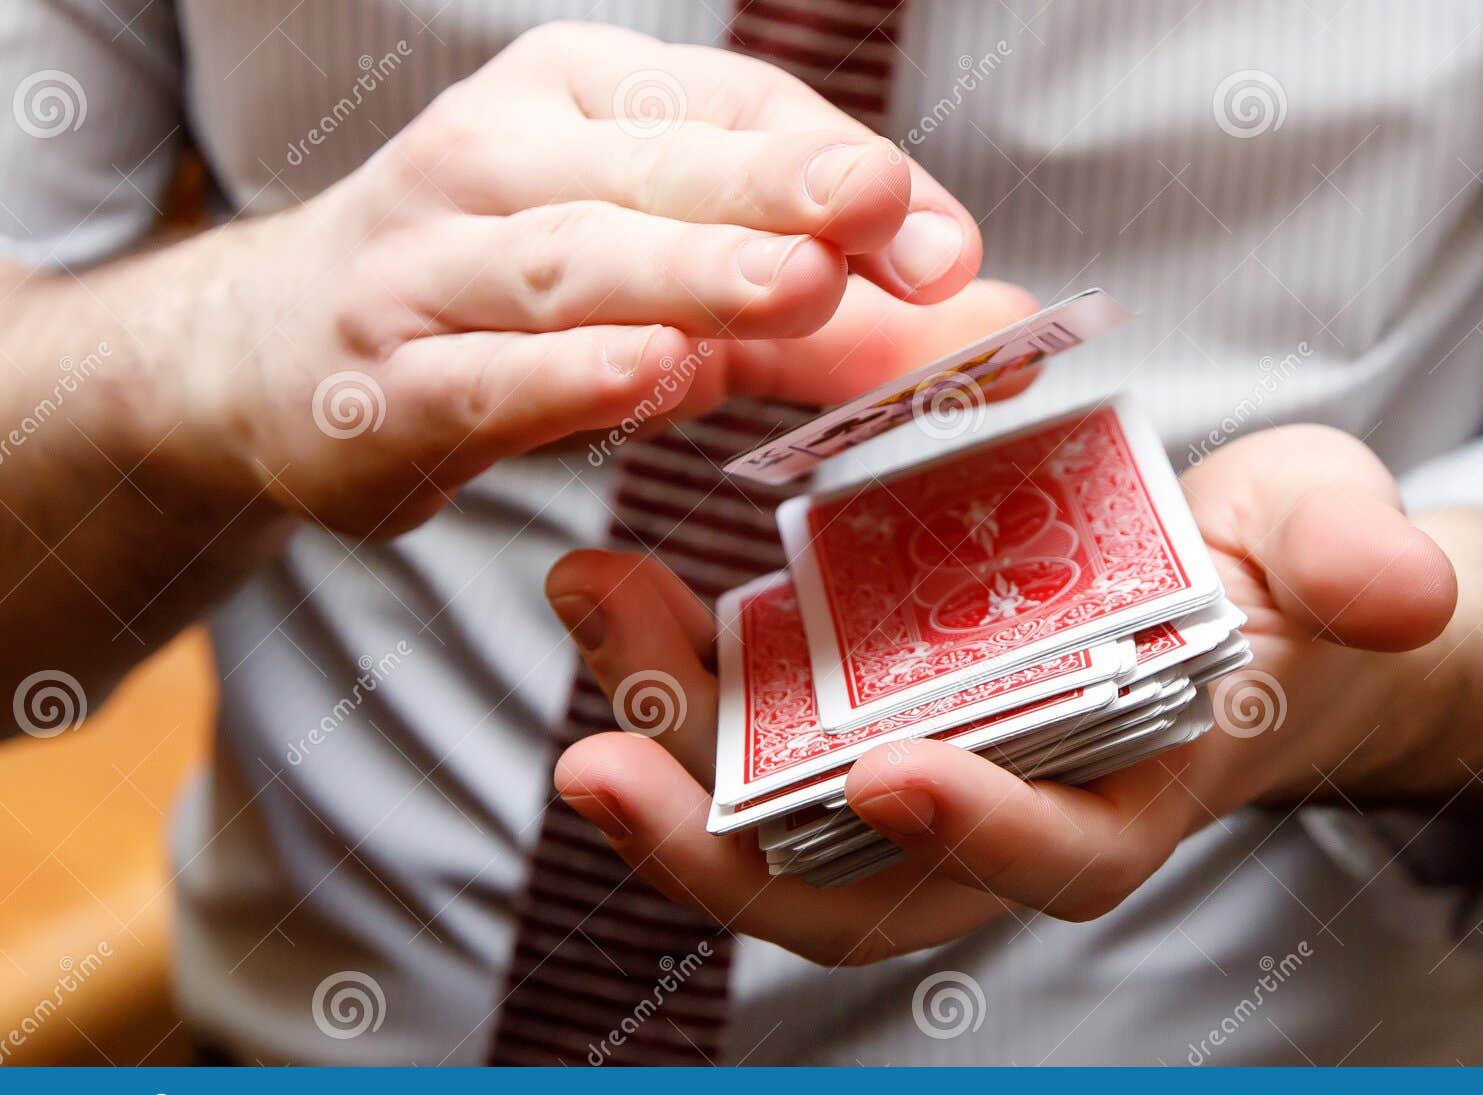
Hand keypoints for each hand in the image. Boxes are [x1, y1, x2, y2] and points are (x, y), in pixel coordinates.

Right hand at [114, 21, 997, 534]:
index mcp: (574, 102)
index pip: (726, 110)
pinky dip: (570, 376)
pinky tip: (648, 373)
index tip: (940, 240)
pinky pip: (487, 373)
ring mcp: (429, 269)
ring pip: (572, 260)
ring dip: (687, 272)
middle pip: (653, 170)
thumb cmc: (504, 301)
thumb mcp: (666, 279)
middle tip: (876, 213)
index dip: (832, 165)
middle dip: (773, 191)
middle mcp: (495, 161)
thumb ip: (824, 308)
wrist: (274, 353)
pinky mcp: (387, 383)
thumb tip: (987, 317)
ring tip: (796, 285)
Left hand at [539, 424, 1482, 966]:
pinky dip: (668, 680)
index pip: (1053, 858)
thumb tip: (1394, 591)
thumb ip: (1350, 557)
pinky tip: (612, 586)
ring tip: (587, 604)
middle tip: (598, 766)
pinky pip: (741, 737)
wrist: (1208, 590)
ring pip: (763, 821)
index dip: (980, 832)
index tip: (890, 770)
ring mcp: (901, 776)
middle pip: (849, 890)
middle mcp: (993, 818)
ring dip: (657, 744)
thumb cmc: (1267, 574)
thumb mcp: (1320, 536)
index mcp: (1123, 796)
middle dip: (718, 852)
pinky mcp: (846, 717)